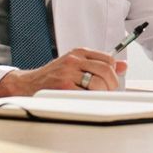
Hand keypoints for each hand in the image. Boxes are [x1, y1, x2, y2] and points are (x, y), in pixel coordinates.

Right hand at [0, 48, 127, 97]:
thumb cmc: (54, 76)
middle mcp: (74, 60)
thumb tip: (123, 66)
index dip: (114, 72)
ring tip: (96, 96)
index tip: (110, 80)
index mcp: (79, 53)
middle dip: (112, 84)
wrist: (29, 84)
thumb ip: (99, 64)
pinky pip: (86, 95)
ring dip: (102, 93)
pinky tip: (86, 100)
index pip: (108, 59)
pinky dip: (91, 100)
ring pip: (98, 83)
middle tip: (107, 91)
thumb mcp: (76, 64)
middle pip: (106, 71)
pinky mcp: (63, 87)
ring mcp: (68, 74)